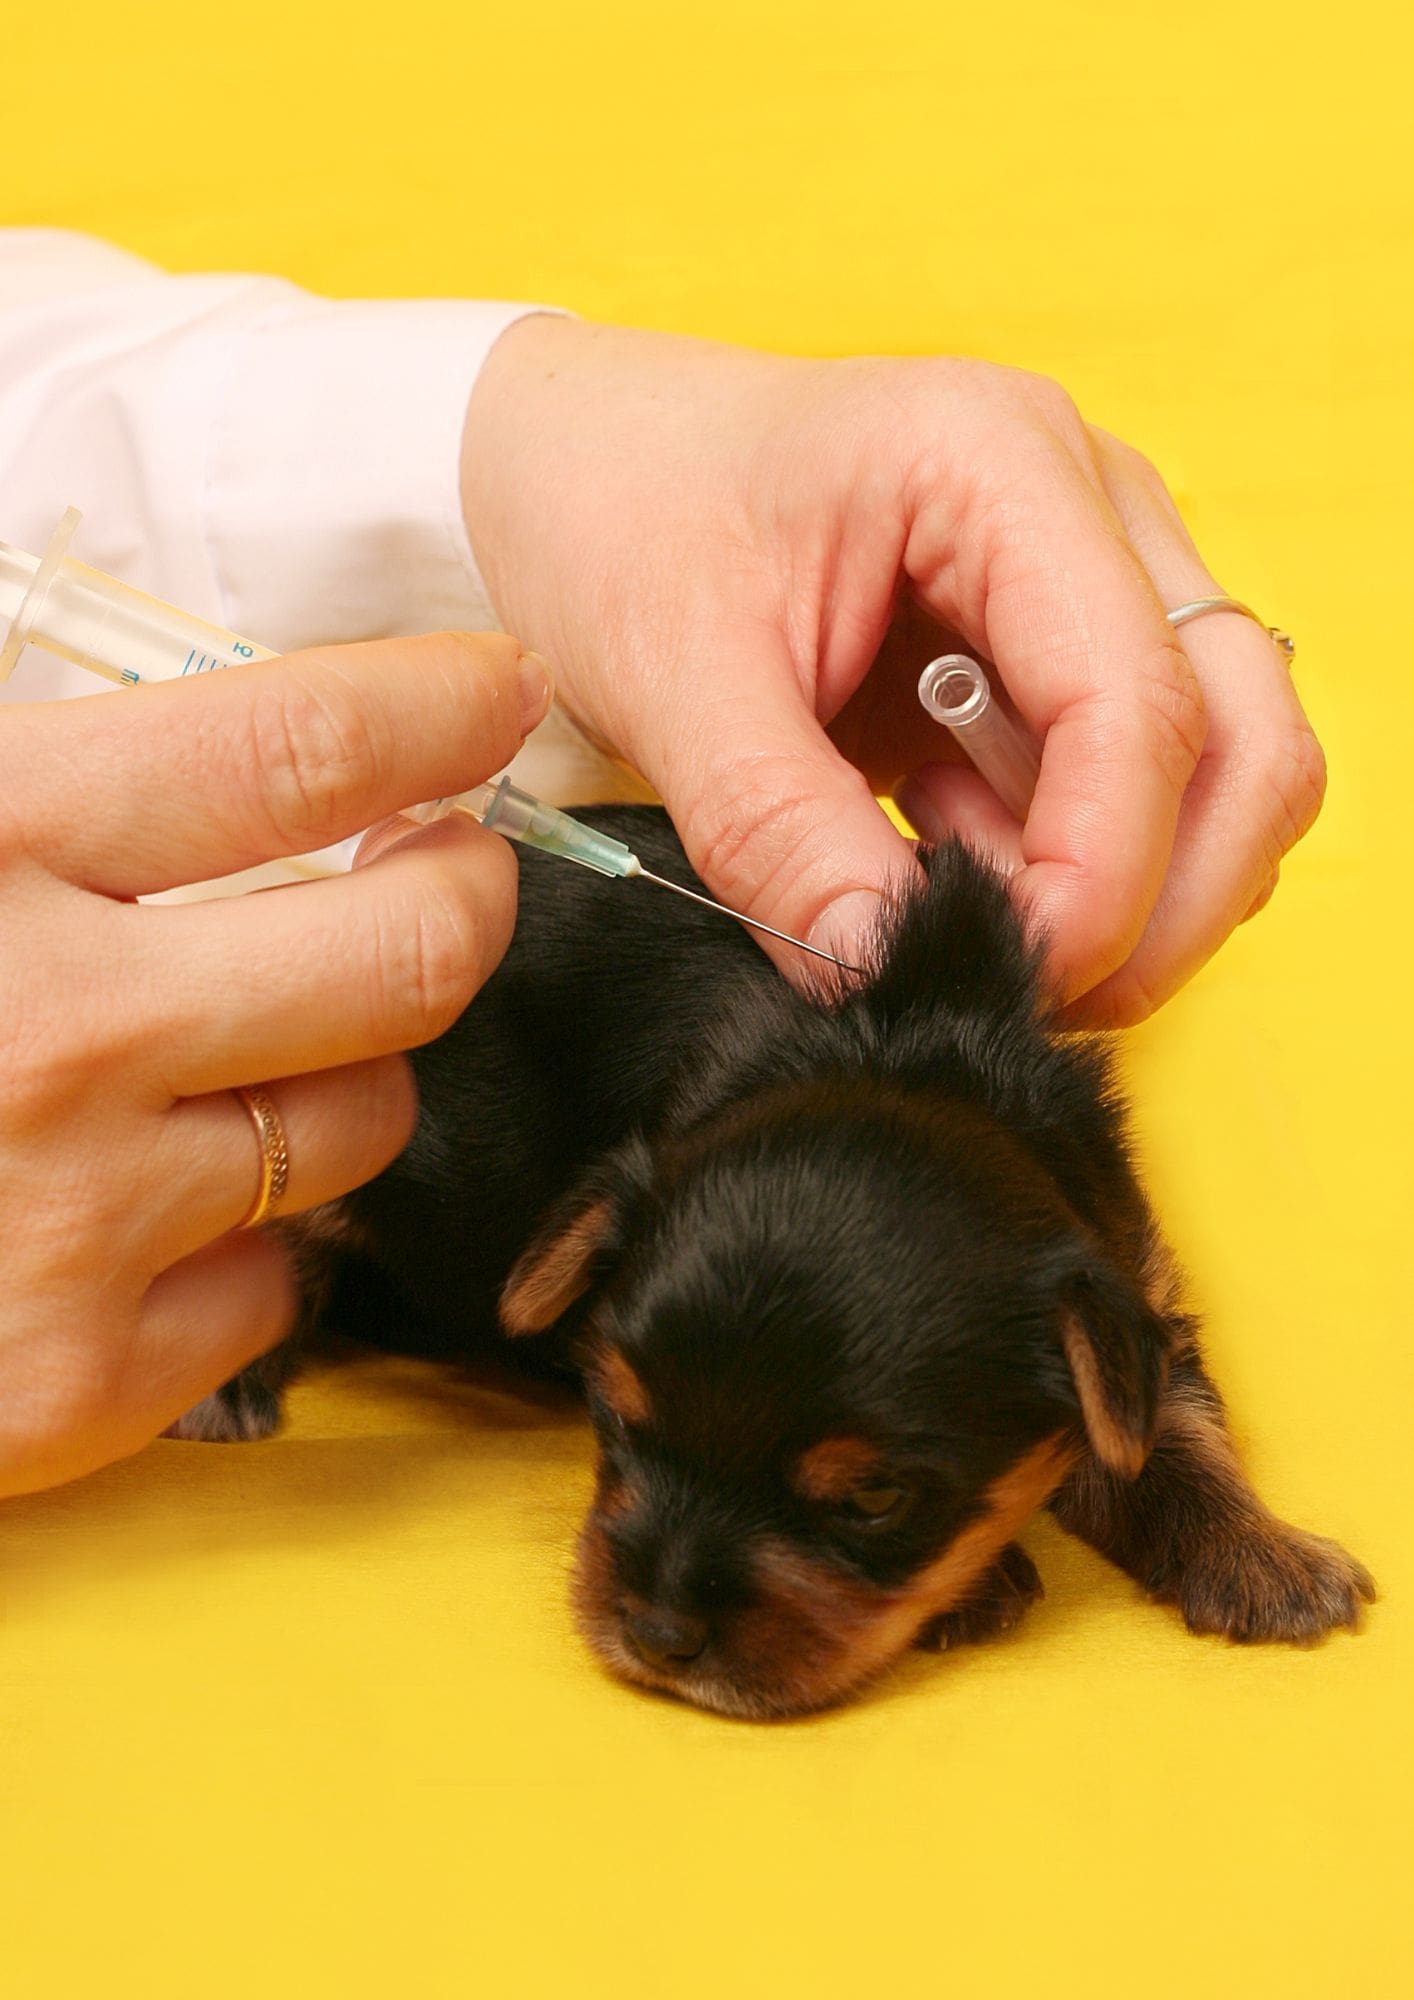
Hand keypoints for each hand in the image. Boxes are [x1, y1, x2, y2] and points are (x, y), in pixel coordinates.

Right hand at [0, 632, 548, 1497]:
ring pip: (359, 1121)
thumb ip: (37, 774)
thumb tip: (255, 731)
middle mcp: (50, 1034)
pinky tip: (146, 1198)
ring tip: (245, 1041)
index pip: (299, 746)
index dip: (435, 706)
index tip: (491, 693)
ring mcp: (71, 1225)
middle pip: (408, 954)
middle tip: (444, 868)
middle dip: (458, 893)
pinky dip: (243, 1237)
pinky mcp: (71, 1387)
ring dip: (336, 1068)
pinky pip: (279, 1285)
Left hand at [461, 317, 1322, 1022]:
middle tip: (1035, 984)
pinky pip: (1130, 785)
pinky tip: (953, 866)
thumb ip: (778, 826)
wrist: (576, 465)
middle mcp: (1084, 505)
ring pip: (1220, 766)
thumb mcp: (671, 672)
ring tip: (969, 914)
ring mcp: (1088, 574)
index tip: (1018, 970)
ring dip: (1131, 887)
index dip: (1103, 867)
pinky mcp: (1054, 646)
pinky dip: (1073, 865)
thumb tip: (880, 966)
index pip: (1138, 696)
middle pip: (1244, 733)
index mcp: (997, 464)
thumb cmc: (617, 511)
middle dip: (1167, 895)